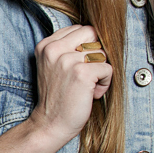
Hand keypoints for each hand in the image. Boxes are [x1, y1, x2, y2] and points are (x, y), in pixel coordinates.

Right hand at [28, 24, 112, 147]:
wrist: (50, 123)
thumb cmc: (57, 96)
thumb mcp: (54, 65)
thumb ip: (68, 47)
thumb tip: (99, 35)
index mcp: (46, 45)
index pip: (81, 29)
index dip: (86, 47)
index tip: (77, 67)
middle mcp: (54, 49)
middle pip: (93, 35)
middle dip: (96, 53)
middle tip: (86, 74)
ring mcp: (67, 60)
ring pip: (102, 53)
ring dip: (100, 71)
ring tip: (87, 86)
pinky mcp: (81, 73)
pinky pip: (108, 69)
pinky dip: (105, 83)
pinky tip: (91, 94)